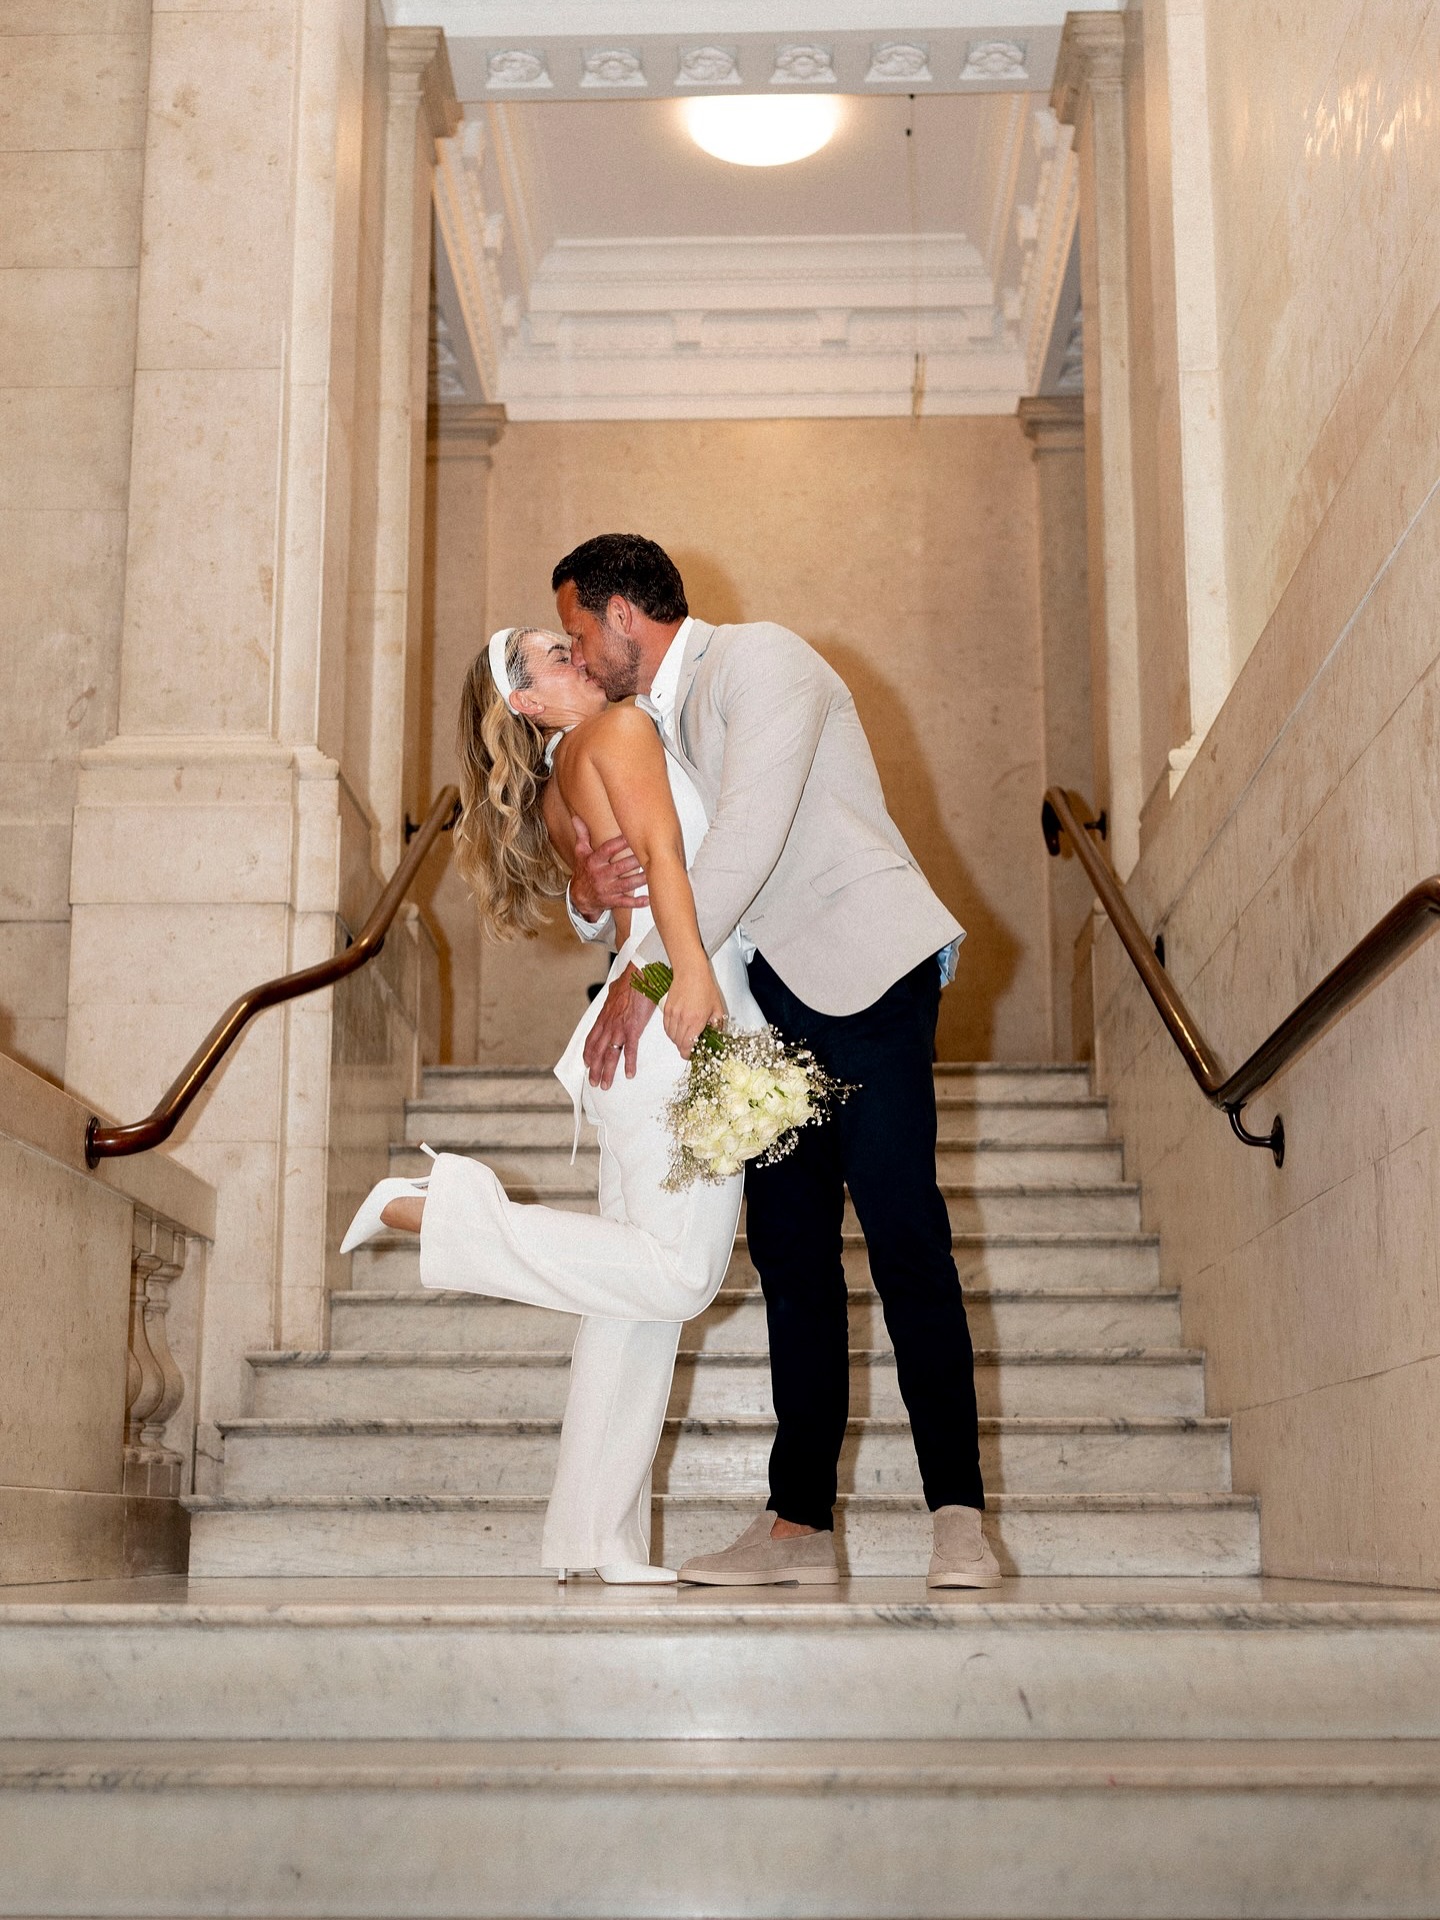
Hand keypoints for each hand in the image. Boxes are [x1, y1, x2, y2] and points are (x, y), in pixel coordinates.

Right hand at [570, 816, 647, 922]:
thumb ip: (582, 835)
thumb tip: (576, 817)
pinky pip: (625, 903)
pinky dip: (636, 903)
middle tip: (648, 854)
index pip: (607, 850)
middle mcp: (601, 875)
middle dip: (633, 861)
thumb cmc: (584, 871)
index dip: (619, 843)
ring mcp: (607, 889)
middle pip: (619, 867)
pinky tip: (648, 899)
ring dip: (639, 880)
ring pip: (625, 885)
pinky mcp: (612, 901)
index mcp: (594, 862)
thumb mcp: (580, 853)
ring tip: (652, 874)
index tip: (631, 836)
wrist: (579, 897)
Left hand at [584, 970, 656, 1088]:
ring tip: (605, 1085)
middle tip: (593, 1083)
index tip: (587, 1064)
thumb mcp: (615, 990)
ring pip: (610, 1054)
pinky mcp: (633, 1028)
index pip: (592, 1039)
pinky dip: (628, 1064)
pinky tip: (628, 1074)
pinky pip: (630, 1050)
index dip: (588, 1053)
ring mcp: (619, 1028)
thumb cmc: (630, 981)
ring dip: (607, 1071)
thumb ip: (613, 997)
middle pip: (598, 1051)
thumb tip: (614, 992)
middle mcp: (609, 1025)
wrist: (638, 975)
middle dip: (594, 1069)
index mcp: (604, 1017)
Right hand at [663, 964, 726, 1059]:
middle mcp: (682, 1019)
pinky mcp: (666, 1009)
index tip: (691, 1054)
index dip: (688, 1054)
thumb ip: (717, 1024)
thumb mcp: (718, 1008)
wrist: (690, 972)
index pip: (687, 1046)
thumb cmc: (705, 987)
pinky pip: (666, 1027)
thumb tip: (716, 1035)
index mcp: (696, 1020)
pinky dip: (671, 1032)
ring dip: (677, 1040)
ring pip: (671, 1036)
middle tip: (690, 1046)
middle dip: (684, 1048)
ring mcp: (672, 1014)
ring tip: (685, 1037)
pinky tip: (678, 1029)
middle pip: (678, 1043)